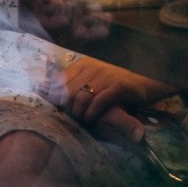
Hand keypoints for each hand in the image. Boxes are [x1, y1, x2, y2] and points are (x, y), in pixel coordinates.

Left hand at [53, 55, 169, 142]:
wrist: (146, 78)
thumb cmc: (116, 82)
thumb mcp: (92, 78)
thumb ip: (70, 82)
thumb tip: (40, 87)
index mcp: (84, 63)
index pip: (58, 82)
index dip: (54, 100)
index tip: (56, 112)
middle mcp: (93, 67)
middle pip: (67, 93)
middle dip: (65, 111)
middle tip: (69, 121)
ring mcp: (106, 75)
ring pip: (81, 98)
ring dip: (78, 115)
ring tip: (81, 123)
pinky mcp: (119, 86)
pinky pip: (98, 102)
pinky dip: (93, 114)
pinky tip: (93, 120)